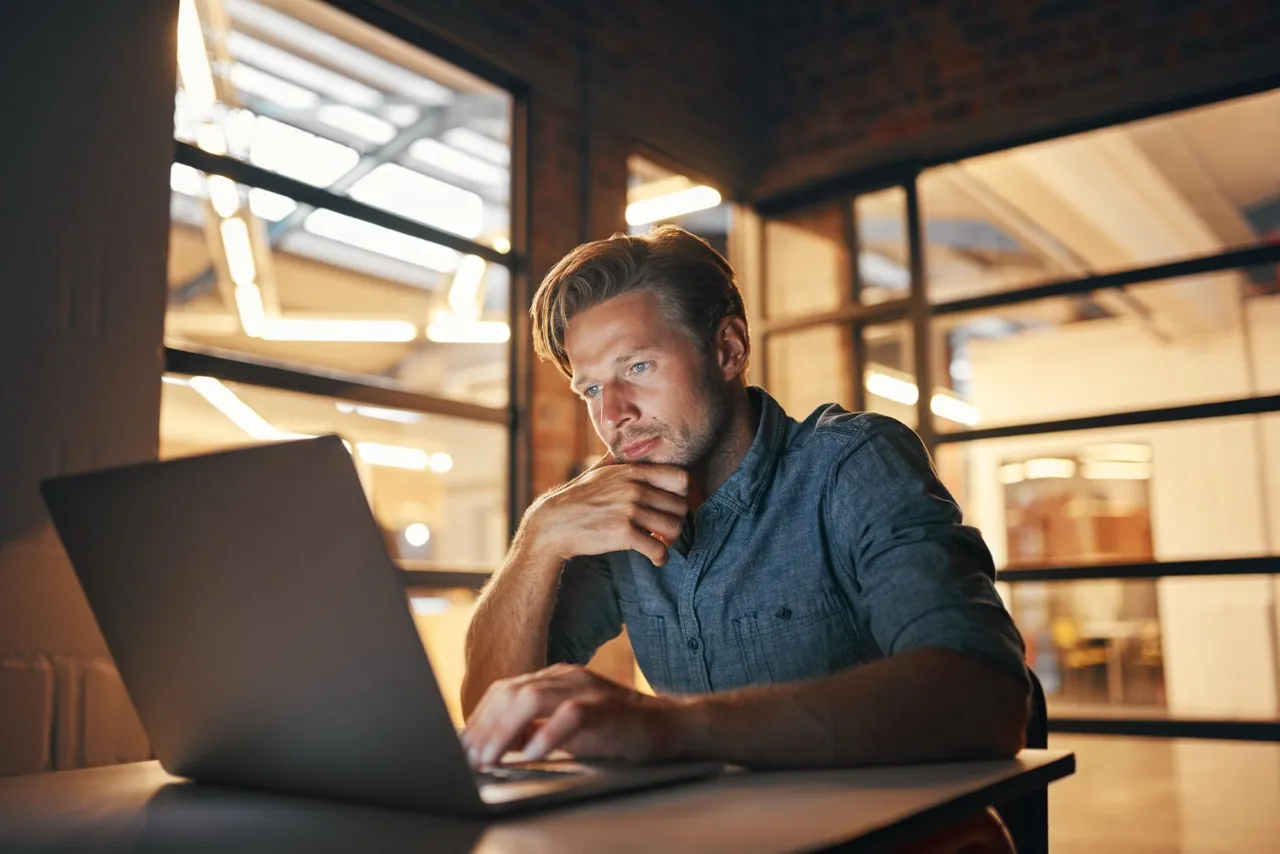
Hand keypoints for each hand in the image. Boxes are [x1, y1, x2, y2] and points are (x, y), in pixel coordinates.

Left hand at [461, 664, 687, 766]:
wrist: (668, 725)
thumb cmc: (614, 729)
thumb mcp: (565, 727)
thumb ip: (531, 729)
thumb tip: (490, 745)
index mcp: (552, 678)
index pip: (504, 691)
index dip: (479, 719)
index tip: (462, 748)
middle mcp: (565, 676)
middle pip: (512, 692)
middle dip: (485, 727)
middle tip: (470, 758)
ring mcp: (587, 688)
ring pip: (533, 699)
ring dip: (506, 731)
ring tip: (490, 758)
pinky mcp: (607, 708)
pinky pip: (572, 715)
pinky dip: (549, 734)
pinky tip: (533, 754)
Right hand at [526, 460, 688, 565]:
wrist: (556, 523)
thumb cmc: (580, 497)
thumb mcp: (600, 470)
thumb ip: (620, 458)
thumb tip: (630, 443)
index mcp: (634, 471)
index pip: (681, 478)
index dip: (683, 494)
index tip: (674, 505)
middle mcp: (634, 488)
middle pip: (679, 506)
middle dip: (676, 520)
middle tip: (666, 529)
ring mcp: (629, 510)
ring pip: (673, 527)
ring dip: (671, 540)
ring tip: (662, 542)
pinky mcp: (623, 534)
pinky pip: (658, 548)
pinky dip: (661, 557)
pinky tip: (656, 558)